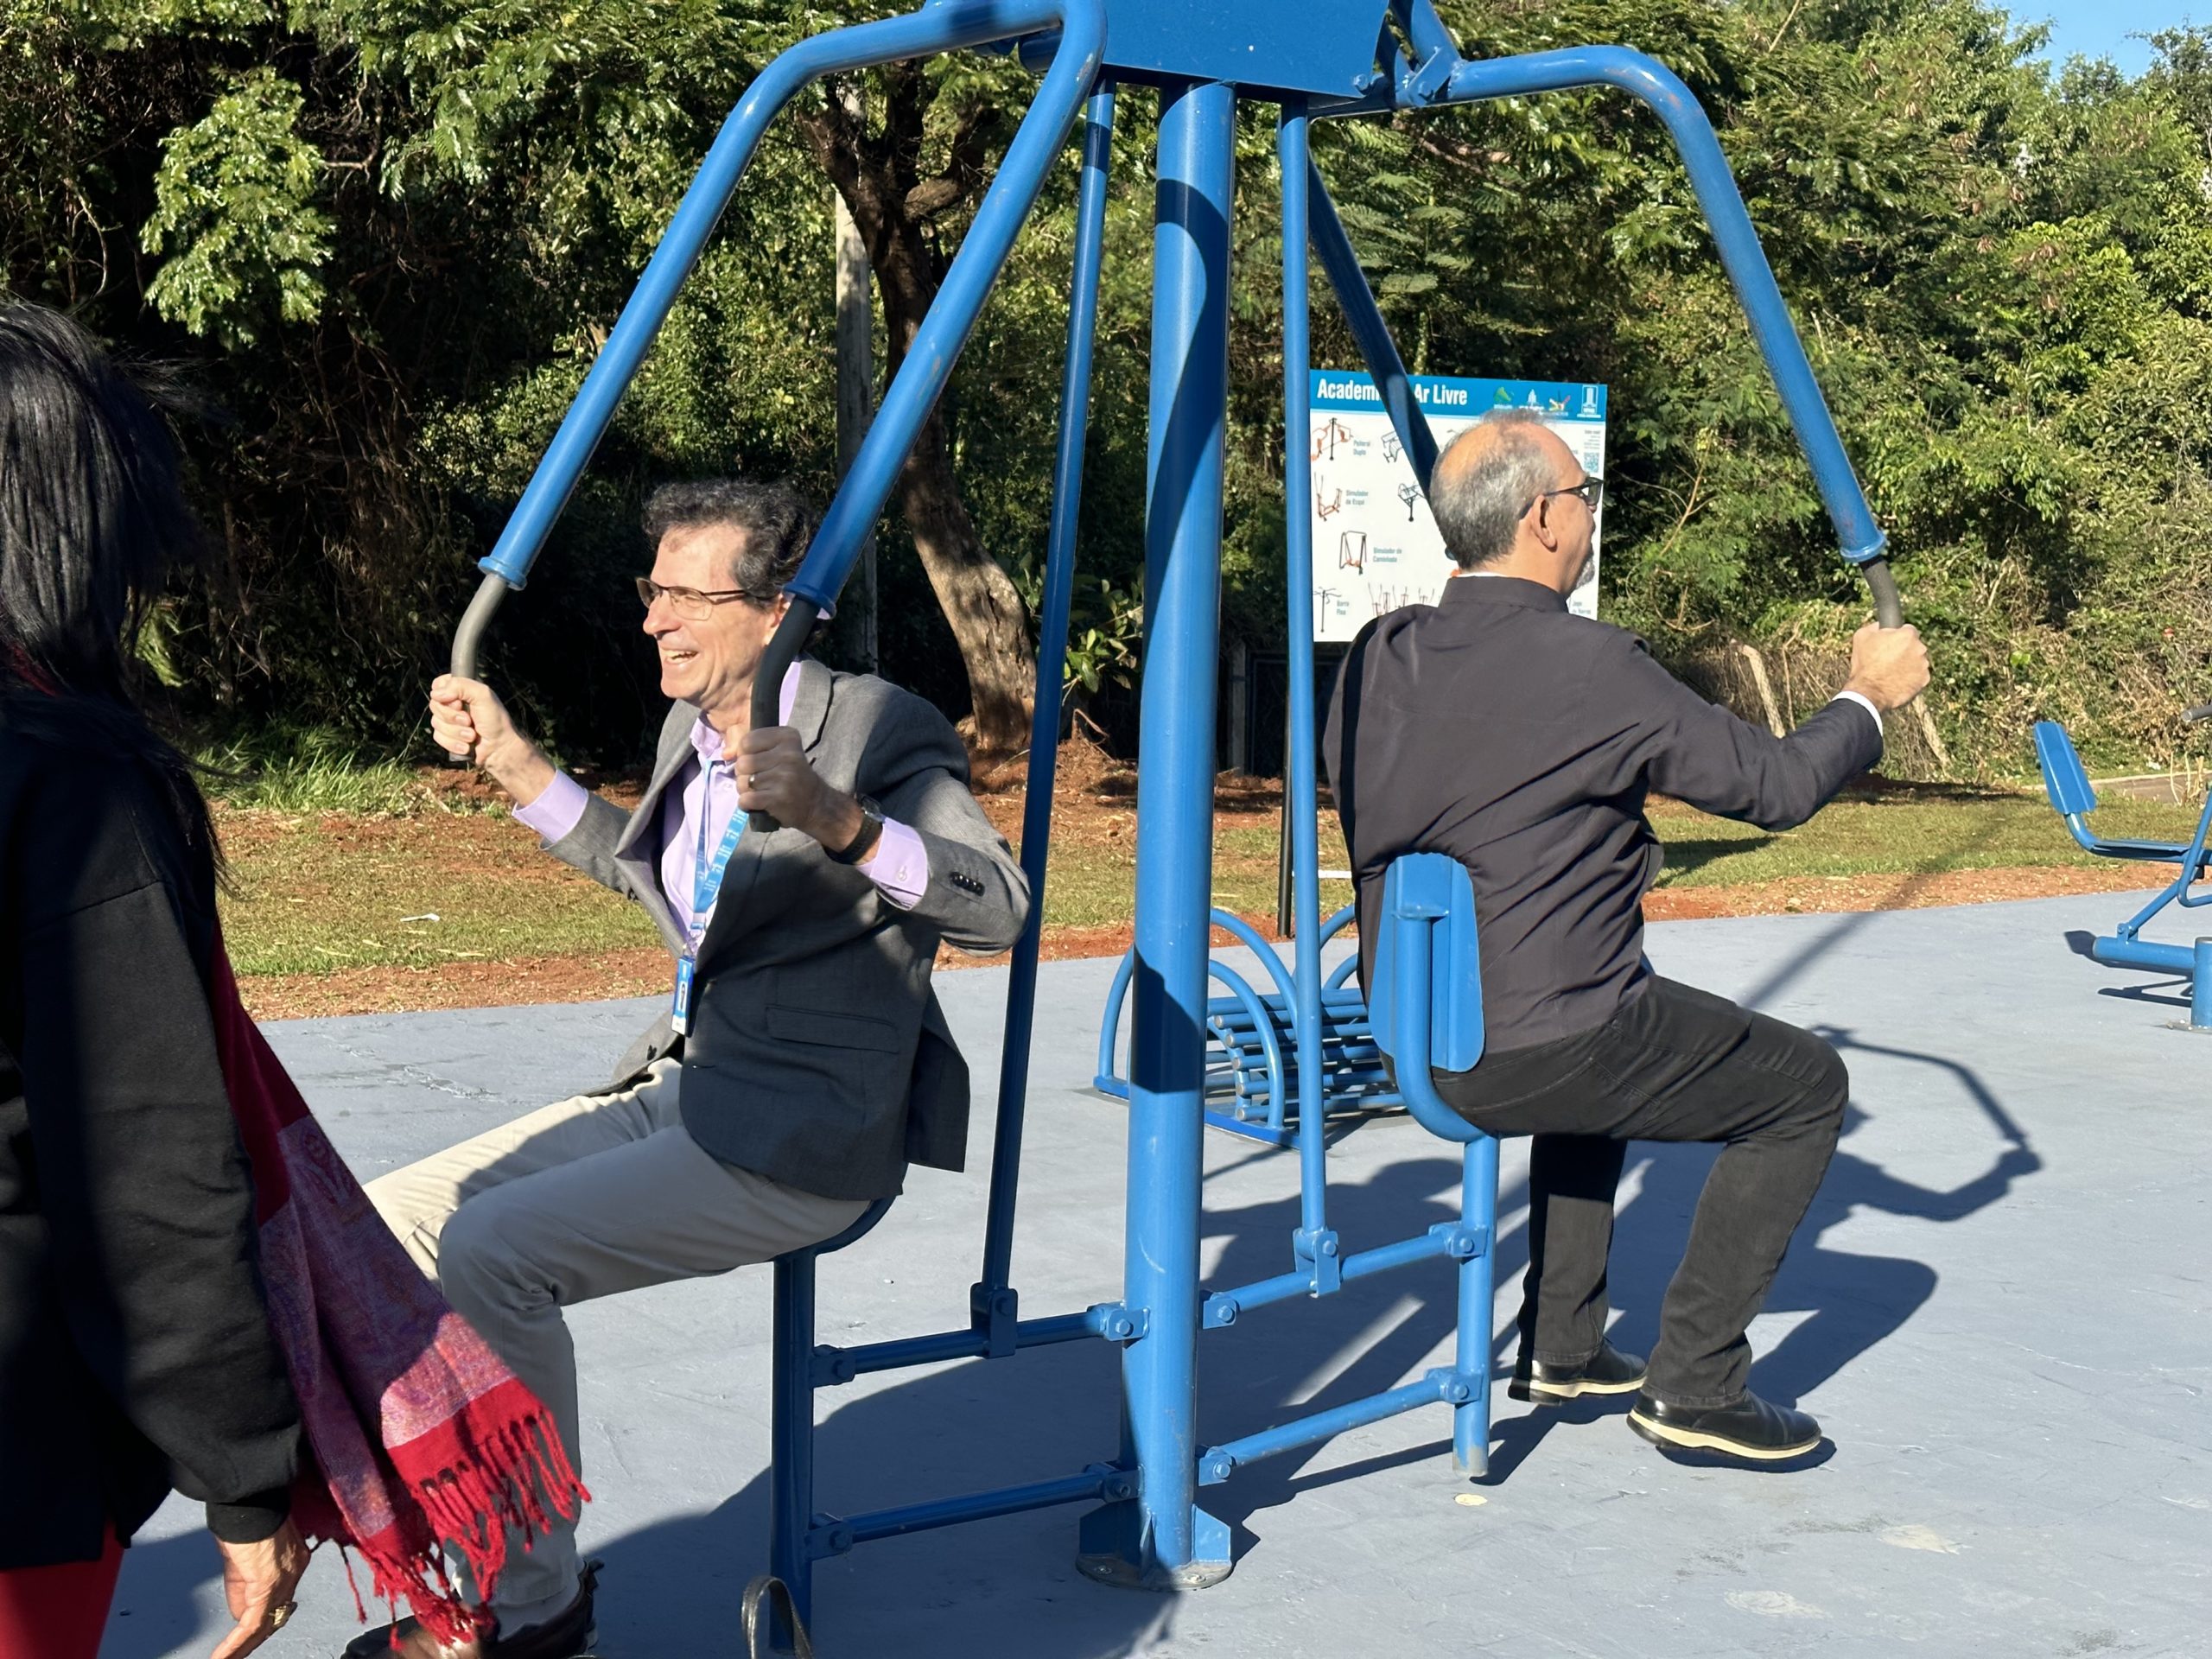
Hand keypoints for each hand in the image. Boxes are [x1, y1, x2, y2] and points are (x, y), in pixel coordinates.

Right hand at [209, 1519, 310, 1658]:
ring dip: (242, 1646)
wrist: (248, 1499)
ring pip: (265, 1624)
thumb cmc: (244, 1514)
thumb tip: (238, 1611)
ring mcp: (285, 1578)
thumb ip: (244, 1582)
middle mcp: (295, 1569)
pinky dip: (235, 1643)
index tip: (245, 1634)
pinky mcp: (267, 1584)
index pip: (278, 1598)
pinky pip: (252, 1623)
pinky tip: (221, 1657)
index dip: (261, 1617)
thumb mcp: (244, 1553)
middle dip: (254, 1638)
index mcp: (293, 1558)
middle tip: (235, 1655)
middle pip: (276, 1615)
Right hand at [429, 674, 555, 804]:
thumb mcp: (483, 695)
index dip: (444, 694)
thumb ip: (460, 686)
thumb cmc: (495, 721)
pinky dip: (453, 743)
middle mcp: (453, 704)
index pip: (438, 684)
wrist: (499, 749)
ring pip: (435, 723)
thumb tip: (435, 694)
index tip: (460, 702)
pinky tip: (466, 746)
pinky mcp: (447, 736)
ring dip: (456, 732)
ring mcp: (449, 721)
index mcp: (461, 690)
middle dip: (453, 717)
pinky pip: (438, 737)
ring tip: (472, 735)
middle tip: (469, 720)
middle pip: (435, 705)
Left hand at [734, 725, 862, 849]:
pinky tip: (759, 803)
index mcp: (788, 737)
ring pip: (742, 783)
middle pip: (742, 762)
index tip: (758, 762)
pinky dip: (747, 804)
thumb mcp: (780, 752)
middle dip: (744, 774)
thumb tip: (726, 753)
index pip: (747, 741)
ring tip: (762, 792)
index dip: (744, 754)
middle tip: (760, 780)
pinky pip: (745, 799)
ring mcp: (784, 776)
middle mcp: (788, 754)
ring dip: (746, 791)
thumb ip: (753, 748)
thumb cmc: (792, 775)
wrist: (816, 804)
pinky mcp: (778, 798)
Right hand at [1842, 620, 1929, 711]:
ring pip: (1918, 661)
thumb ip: (1874, 626)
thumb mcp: (1861, 637)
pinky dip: (1911, 677)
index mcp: (1907, 635)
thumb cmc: (1865, 664)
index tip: (1891, 643)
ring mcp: (1923, 665)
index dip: (1898, 636)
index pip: (1909, 630)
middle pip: (1914, 646)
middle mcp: (1920, 648)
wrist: (1869, 692)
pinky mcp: (1924, 680)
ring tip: (1892, 672)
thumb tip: (1880, 625)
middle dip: (1905, 650)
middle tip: (1889, 659)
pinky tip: (1898, 681)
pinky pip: (1919, 675)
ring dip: (1909, 664)